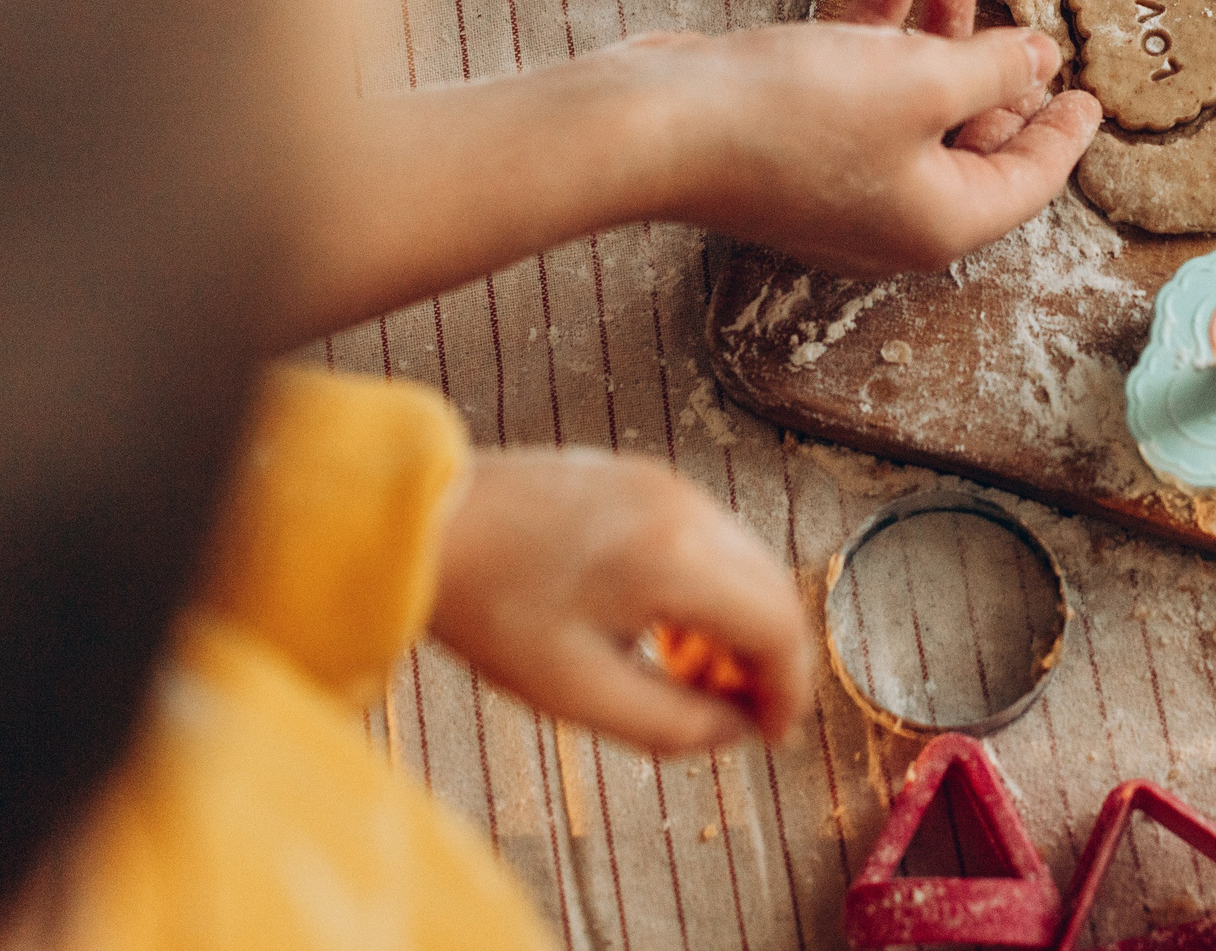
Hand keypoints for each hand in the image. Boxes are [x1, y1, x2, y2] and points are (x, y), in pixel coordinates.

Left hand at [429, 449, 812, 751]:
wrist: (426, 522)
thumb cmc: (490, 609)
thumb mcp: (579, 693)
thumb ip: (673, 725)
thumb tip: (735, 732)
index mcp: (675, 560)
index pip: (778, 626)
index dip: (788, 690)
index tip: (769, 736)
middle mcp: (688, 509)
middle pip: (774, 591)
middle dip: (768, 661)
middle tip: (734, 715)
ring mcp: (671, 484)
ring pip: (747, 564)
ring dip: (738, 625)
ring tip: (687, 676)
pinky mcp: (650, 478)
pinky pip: (711, 540)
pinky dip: (710, 591)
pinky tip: (662, 629)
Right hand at [625, 0, 1097, 274]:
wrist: (660, 124)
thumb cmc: (795, 114)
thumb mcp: (924, 80)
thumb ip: (994, 68)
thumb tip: (1041, 62)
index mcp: (943, 222)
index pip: (1032, 181)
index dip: (1065, 130)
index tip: (1090, 94)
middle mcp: (896, 214)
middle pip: (976, 141)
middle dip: (998, 69)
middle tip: (1023, 19)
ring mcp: (841, 181)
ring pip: (916, 103)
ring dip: (940, 33)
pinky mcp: (794, 143)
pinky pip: (860, 87)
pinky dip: (881, 31)